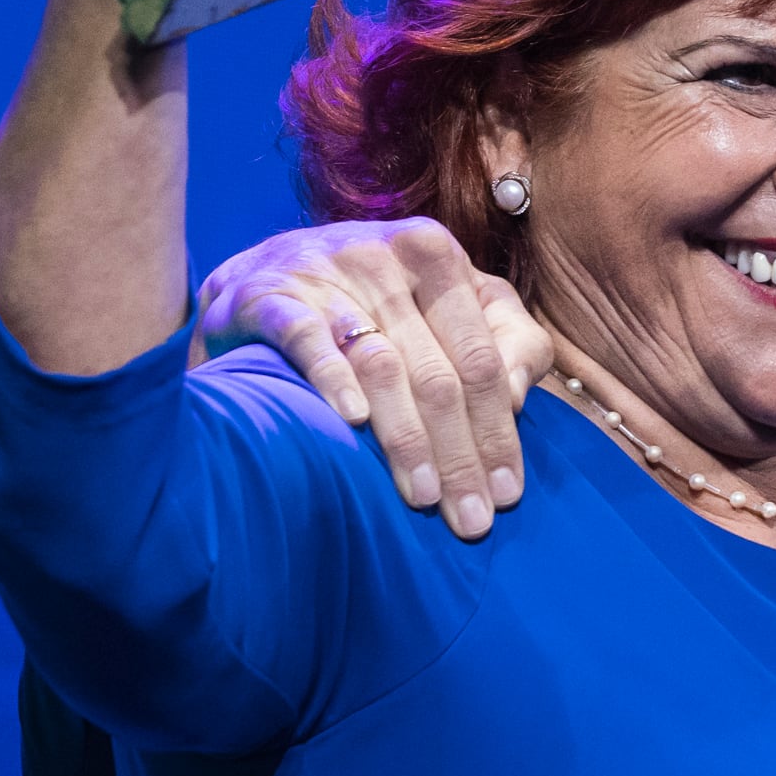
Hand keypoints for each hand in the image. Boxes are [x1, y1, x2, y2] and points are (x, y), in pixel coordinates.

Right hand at [199, 220, 545, 539]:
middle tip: (471, 520)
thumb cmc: (373, 300)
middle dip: (459, 453)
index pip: (482, 358)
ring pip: (382, 365)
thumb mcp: (449, 302)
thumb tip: (518, 397)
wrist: (258, 276)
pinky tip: (354, 423)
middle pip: (438, 374)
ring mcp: (325, 274)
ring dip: (406, 439)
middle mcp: (385, 258)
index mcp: (438, 255)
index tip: (508, 494)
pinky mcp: (269, 295)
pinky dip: (334, 381)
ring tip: (423, 497)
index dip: (499, 430)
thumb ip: (505, 338)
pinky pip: (308, 341)